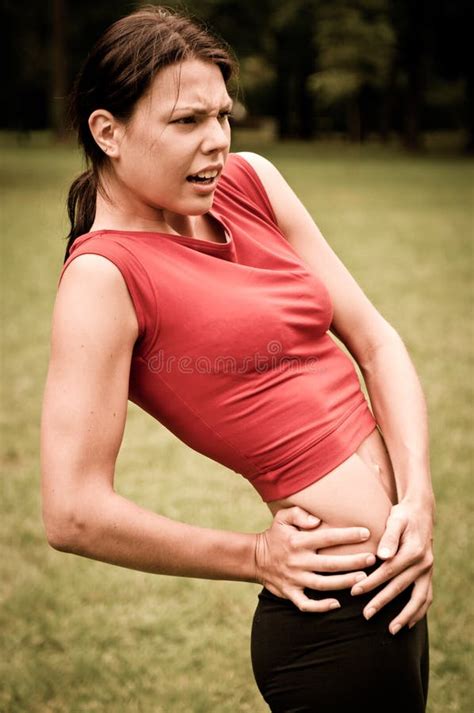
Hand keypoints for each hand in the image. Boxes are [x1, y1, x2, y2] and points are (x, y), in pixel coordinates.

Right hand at [254, 506, 376, 611]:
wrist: (255, 558)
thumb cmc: (275, 534)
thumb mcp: (282, 517)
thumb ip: (299, 513)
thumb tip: (316, 521)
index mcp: (298, 541)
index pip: (327, 538)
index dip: (348, 535)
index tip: (367, 533)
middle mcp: (298, 561)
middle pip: (330, 564)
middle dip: (353, 562)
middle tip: (372, 559)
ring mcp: (294, 579)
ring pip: (323, 585)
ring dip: (344, 583)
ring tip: (363, 579)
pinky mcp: (290, 593)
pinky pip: (307, 604)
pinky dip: (321, 607)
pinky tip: (337, 604)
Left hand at [350, 497, 433, 633]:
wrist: (421, 511)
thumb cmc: (402, 515)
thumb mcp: (395, 519)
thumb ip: (389, 537)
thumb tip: (381, 556)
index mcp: (413, 550)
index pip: (388, 571)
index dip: (371, 582)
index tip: (354, 591)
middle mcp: (423, 562)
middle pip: (400, 587)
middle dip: (382, 602)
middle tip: (365, 615)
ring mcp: (428, 570)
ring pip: (418, 598)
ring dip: (405, 615)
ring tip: (391, 630)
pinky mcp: (428, 573)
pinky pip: (426, 597)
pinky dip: (419, 612)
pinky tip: (408, 624)